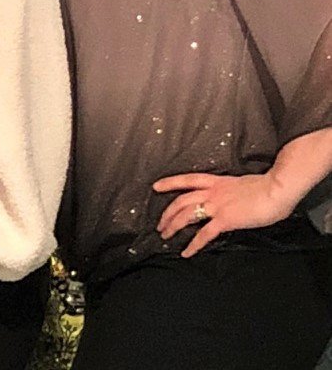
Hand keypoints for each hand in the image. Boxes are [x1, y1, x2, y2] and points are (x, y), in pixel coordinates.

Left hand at [154, 170, 297, 256]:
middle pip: (181, 201)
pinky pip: (204, 234)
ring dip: (173, 226)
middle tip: (160, 224)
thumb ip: (232, 192)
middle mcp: (212, 192)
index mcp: (216, 182)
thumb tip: (233, 200)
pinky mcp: (225, 220)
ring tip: (165, 235)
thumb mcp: (242, 185)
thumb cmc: (267, 187)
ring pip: (186, 215)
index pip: (187, 180)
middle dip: (167, 213)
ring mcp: (216, 206)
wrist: (276, 189)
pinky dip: (193, 244)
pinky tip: (186, 252)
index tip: (155, 186)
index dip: (169, 183)